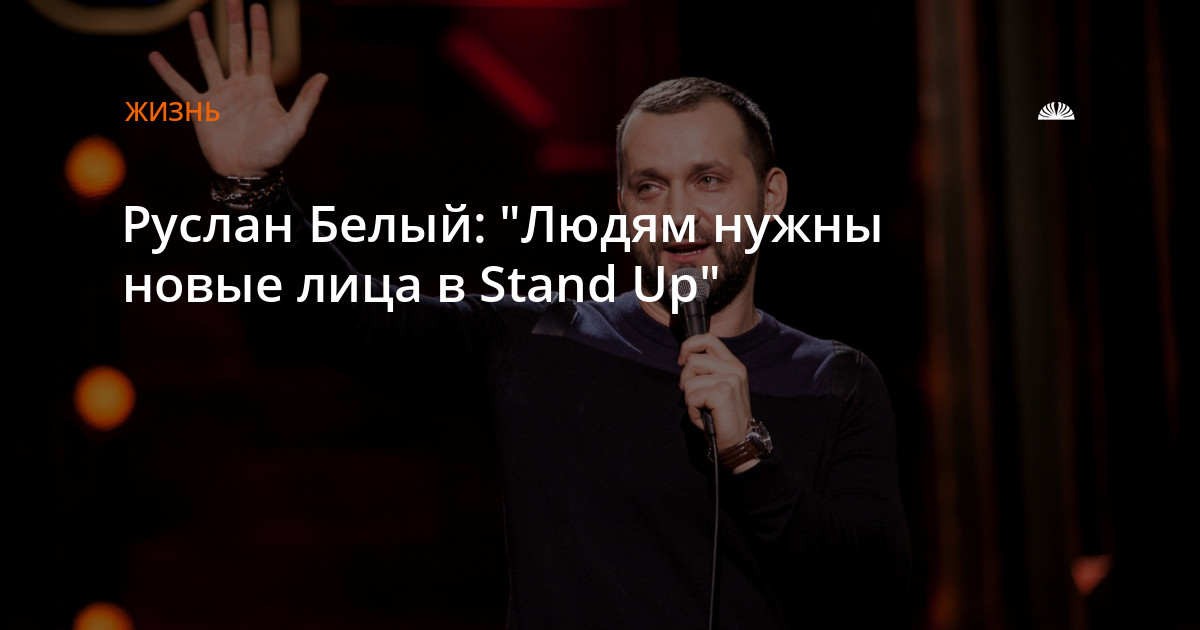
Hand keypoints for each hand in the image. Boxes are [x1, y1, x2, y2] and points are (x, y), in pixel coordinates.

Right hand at [148, 0, 327, 175]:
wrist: (247, 174)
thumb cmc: (273, 154)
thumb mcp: (294, 127)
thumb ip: (306, 100)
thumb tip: (324, 76)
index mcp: (262, 88)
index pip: (261, 50)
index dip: (259, 28)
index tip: (257, 5)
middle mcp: (240, 87)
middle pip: (235, 47)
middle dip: (233, 23)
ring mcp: (219, 96)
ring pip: (208, 59)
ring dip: (201, 37)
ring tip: (196, 14)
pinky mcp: (201, 110)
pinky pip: (181, 87)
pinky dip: (167, 73)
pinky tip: (155, 56)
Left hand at [678, 334, 756, 471]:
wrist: (739, 443)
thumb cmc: (724, 418)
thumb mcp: (718, 387)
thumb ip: (707, 371)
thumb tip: (684, 360)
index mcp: (733, 364)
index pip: (708, 338)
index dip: (689, 346)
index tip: (682, 361)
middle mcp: (735, 368)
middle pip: (693, 360)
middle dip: (686, 381)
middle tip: (696, 398)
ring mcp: (730, 379)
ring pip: (689, 380)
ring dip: (690, 400)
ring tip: (704, 410)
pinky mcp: (723, 392)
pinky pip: (691, 397)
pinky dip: (693, 412)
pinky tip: (705, 418)